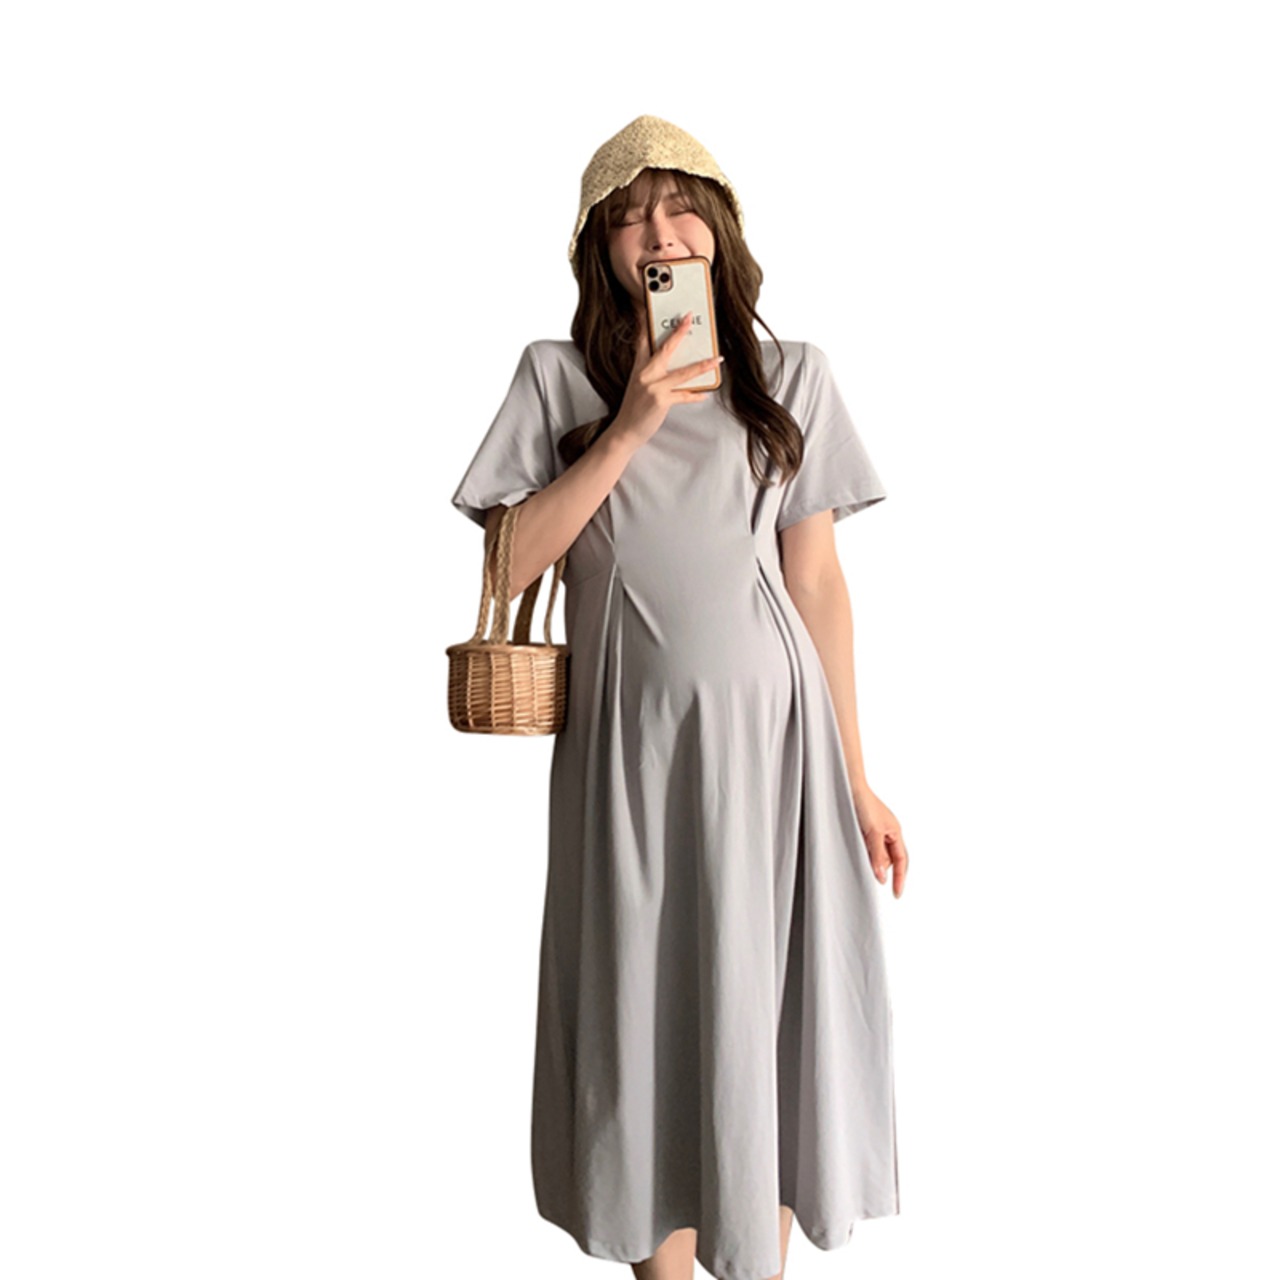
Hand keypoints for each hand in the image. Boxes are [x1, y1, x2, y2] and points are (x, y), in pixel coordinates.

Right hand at [610, 312, 723, 446]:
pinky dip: (696, 394)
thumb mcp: (638, 385)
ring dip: (703, 365)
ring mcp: (653, 387)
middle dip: (679, 332)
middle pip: (665, 349)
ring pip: (683, 372)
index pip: (642, 340)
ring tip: (717, 359)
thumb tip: (673, 364)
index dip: (646, 323)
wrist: (625, 431)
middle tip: (688, 319)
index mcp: (638, 368)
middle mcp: (645, 374)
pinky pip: (684, 395)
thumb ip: (652, 372)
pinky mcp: (661, 401)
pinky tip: (705, 393)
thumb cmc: (634, 409)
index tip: (650, 307)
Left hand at [851, 784, 908, 897]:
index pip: (902, 860)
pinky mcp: (865, 829)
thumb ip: (877, 855)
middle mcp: (888, 832)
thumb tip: (882, 877)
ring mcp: (877, 831)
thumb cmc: (863, 805)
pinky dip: (866, 855)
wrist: (848, 787)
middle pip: (892, 859)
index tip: (896, 894)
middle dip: (886, 871)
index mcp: (895, 832)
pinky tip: (859, 858)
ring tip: (865, 870)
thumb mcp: (872, 833)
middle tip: (876, 884)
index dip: (900, 878)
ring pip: (879, 854)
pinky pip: (869, 848)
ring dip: (874, 863)